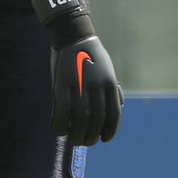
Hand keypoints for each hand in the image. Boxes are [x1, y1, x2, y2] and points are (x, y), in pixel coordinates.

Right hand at [32, 0, 122, 145]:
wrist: (73, 36)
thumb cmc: (91, 57)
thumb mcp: (108, 71)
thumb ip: (111, 90)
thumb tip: (118, 109)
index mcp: (110, 83)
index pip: (113, 114)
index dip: (110, 131)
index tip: (104, 139)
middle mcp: (97, 86)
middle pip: (96, 120)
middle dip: (91, 136)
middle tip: (85, 141)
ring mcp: (79, 86)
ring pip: (79, 120)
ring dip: (76, 135)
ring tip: (74, 140)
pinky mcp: (61, 86)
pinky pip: (61, 113)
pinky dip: (59, 126)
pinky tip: (59, 131)